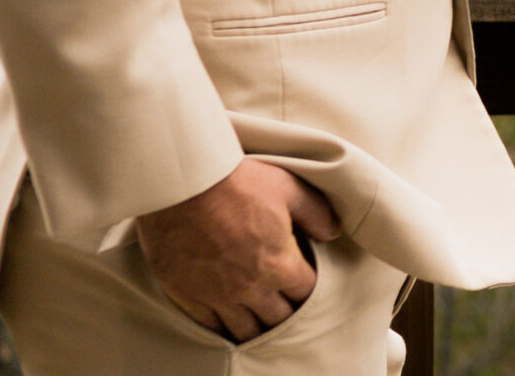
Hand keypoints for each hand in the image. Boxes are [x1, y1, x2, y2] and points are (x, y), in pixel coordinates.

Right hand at [136, 159, 340, 343]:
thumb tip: (332, 232)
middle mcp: (250, 287)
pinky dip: (222, 328)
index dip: (309, 288)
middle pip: (278, 319)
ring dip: (257, 327)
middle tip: (285, 303)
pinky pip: (210, 327)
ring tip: (261, 318)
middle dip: (287, 313)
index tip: (305, 281)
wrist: (182, 185)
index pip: (306, 292)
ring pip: (245, 331)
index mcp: (278, 264)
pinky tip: (228, 320)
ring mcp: (217, 296)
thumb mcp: (288, 188)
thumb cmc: (236, 183)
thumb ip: (315, 212)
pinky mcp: (188, 296)